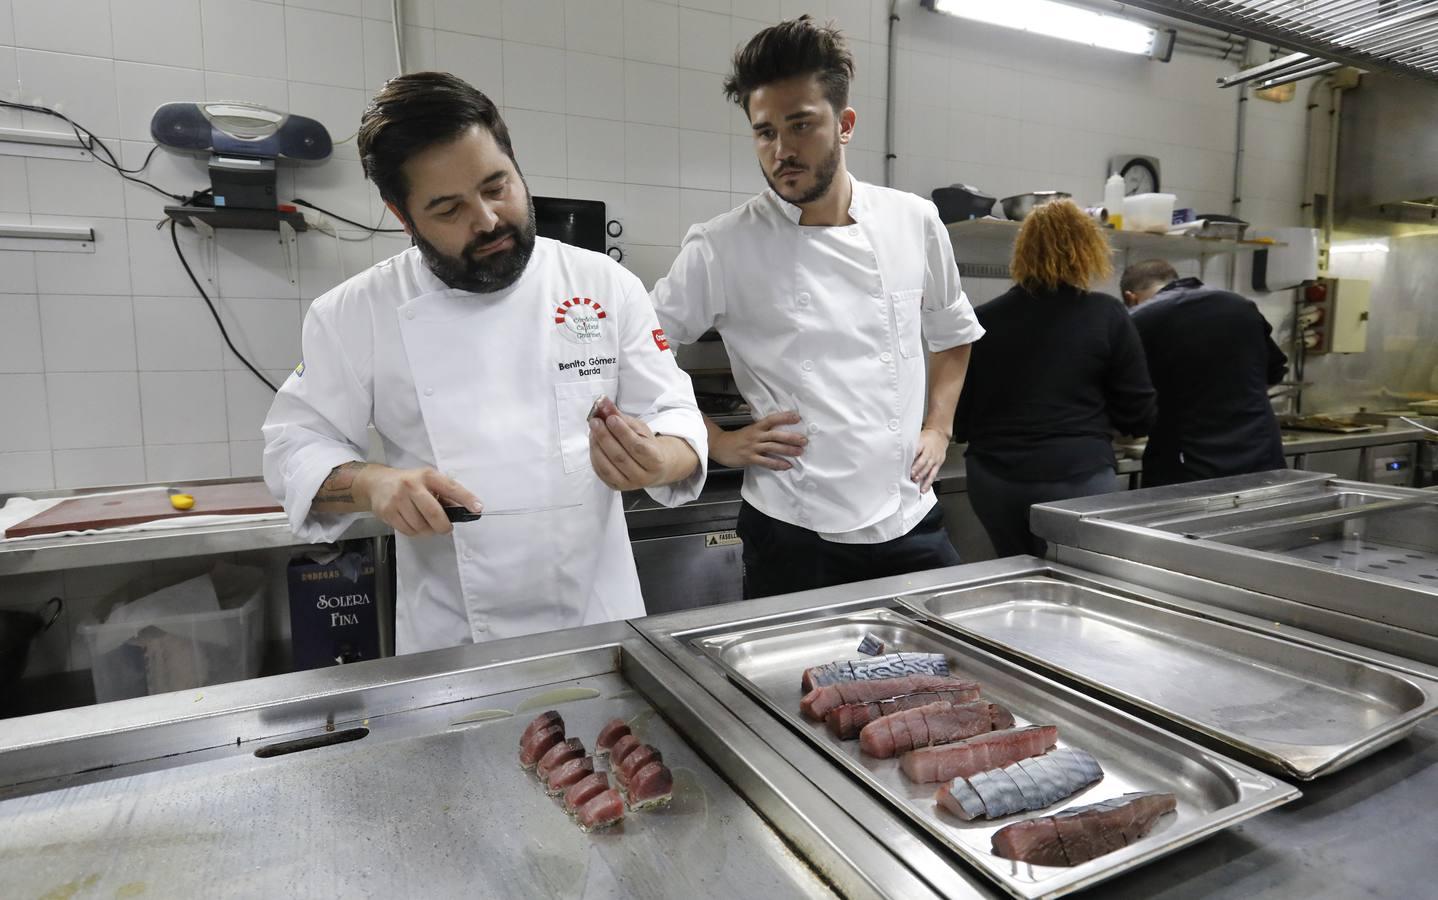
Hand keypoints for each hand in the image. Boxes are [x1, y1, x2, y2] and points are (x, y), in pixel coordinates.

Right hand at [355, 466, 480, 536]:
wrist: (377, 483)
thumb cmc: (409, 483)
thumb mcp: (427, 481)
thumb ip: (444, 494)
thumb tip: (463, 510)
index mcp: (427, 476)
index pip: (451, 487)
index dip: (466, 498)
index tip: (478, 508)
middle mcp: (412, 485)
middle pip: (434, 513)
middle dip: (444, 526)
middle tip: (446, 528)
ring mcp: (398, 499)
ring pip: (421, 526)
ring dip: (428, 530)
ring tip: (426, 524)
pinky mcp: (388, 512)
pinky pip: (408, 531)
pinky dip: (415, 532)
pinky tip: (414, 524)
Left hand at [588, 399, 672, 490]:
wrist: (652, 467)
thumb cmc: (646, 445)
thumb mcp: (640, 429)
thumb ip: (622, 418)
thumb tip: (604, 404)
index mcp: (656, 461)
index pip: (637, 447)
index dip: (623, 432)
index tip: (611, 418)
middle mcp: (644, 476)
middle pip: (620, 457)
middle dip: (605, 437)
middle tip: (596, 421)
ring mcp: (629, 484)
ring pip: (608, 466)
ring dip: (597, 446)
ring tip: (593, 430)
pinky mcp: (616, 487)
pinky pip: (601, 472)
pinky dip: (594, 456)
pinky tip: (594, 442)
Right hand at [710, 411, 806, 470]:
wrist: (719, 446)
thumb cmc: (738, 438)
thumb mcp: (750, 430)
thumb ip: (764, 430)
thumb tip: (782, 430)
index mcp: (756, 426)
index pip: (772, 419)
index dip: (784, 417)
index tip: (797, 417)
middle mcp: (756, 435)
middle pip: (775, 435)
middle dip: (791, 437)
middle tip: (804, 440)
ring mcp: (752, 447)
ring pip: (772, 447)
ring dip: (787, 450)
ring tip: (799, 452)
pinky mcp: (749, 458)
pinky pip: (766, 461)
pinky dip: (777, 464)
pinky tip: (787, 466)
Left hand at [910, 427, 948, 493]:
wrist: (940, 435)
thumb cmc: (926, 438)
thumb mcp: (918, 438)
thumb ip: (911, 447)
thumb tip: (899, 456)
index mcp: (923, 444)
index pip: (917, 450)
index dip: (912, 457)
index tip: (906, 463)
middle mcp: (929, 452)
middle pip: (923, 461)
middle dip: (917, 469)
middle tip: (911, 475)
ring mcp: (934, 459)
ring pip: (928, 469)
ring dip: (921, 476)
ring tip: (916, 481)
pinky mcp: (938, 464)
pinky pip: (933, 474)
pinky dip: (928, 482)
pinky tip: (924, 488)